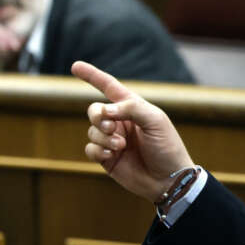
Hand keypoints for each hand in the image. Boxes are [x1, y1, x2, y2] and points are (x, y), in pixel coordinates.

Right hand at [72, 60, 193, 201]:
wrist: (169, 179)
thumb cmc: (167, 147)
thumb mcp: (155, 121)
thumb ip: (131, 108)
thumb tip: (105, 109)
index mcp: (133, 108)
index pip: (109, 87)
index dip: (93, 76)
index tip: (75, 66)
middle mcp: (121, 122)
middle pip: (94, 110)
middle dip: (97, 116)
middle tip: (111, 126)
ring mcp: (112, 140)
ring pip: (92, 130)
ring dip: (103, 137)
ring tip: (121, 146)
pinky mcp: (107, 158)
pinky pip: (90, 149)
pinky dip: (98, 150)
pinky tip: (112, 155)